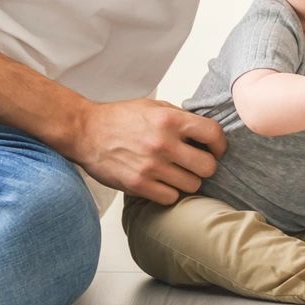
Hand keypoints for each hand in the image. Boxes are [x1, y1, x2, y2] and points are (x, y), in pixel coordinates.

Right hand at [71, 97, 225, 206]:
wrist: (84, 132)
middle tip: (195, 165)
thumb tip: (204, 131)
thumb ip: (180, 117)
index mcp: (169, 119)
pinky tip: (161, 183)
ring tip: (176, 174)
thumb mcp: (153, 106)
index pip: (213, 134)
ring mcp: (151, 166)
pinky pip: (171, 198)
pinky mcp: (138, 185)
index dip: (219, 144)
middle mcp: (163, 143)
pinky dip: (169, 193)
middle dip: (205, 167)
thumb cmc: (119, 118)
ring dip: (187, 181)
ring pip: (192, 185)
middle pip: (208, 166)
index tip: (215, 150)